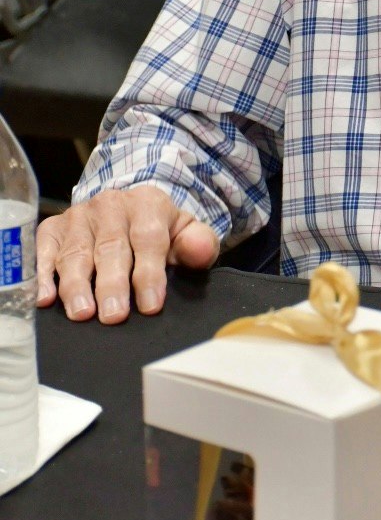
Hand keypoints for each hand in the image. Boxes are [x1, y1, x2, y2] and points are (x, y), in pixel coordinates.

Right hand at [37, 186, 218, 324]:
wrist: (127, 208)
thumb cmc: (158, 230)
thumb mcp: (186, 232)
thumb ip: (198, 243)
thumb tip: (200, 251)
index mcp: (147, 204)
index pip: (148, 239)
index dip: (149, 273)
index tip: (150, 305)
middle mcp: (110, 206)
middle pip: (110, 248)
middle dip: (112, 284)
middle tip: (114, 315)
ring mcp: (78, 216)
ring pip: (76, 253)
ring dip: (76, 285)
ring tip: (82, 313)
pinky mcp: (53, 228)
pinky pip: (43, 251)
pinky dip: (41, 274)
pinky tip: (44, 297)